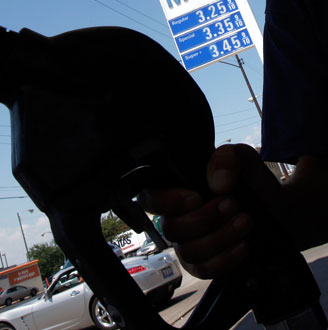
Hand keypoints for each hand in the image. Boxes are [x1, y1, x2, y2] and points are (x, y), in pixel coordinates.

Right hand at [138, 144, 258, 278]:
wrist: (280, 210)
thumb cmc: (251, 182)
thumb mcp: (241, 159)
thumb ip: (225, 159)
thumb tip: (217, 184)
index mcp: (175, 191)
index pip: (149, 199)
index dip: (166, 202)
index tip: (197, 197)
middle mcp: (176, 219)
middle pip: (171, 229)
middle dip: (205, 219)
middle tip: (233, 204)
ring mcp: (188, 245)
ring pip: (189, 251)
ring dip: (220, 237)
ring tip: (245, 221)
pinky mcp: (204, 266)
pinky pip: (203, 270)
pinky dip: (225, 259)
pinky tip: (243, 245)